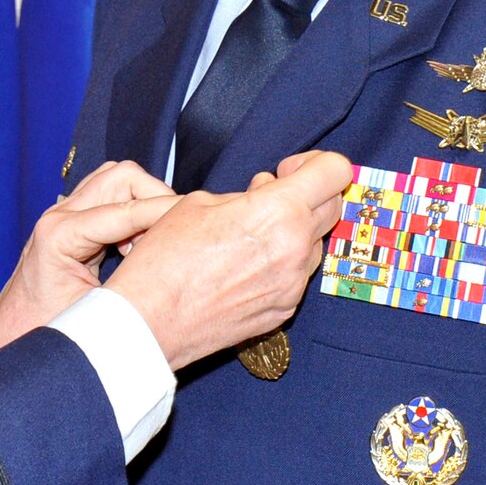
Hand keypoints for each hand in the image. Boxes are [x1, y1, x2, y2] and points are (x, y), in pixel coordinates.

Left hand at [0, 160, 177, 359]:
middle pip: (121, 177)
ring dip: (144, 201)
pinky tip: (139, 244)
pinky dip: (133, 209)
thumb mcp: (93, 317)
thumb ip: (133, 290)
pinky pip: (111, 195)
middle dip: (156, 198)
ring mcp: (63, 212)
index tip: (196, 223)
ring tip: (156, 241)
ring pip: (117, 179)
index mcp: (59, 234)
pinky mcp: (72, 218)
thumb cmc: (44, 331)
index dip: (165, 213)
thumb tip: (180, 271)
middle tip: (173, 235)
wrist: (10, 334)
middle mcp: (59, 214)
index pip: (124, 208)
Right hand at [103, 151, 350, 370]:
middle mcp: (297, 249)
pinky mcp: (284, 310)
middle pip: (334, 206)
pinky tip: (244, 264)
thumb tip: (266, 191)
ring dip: (295, 229)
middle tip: (271, 195)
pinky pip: (297, 274)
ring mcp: (293, 284)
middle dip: (309, 194)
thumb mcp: (198, 203)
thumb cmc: (166, 259)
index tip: (288, 170)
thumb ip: (245, 194)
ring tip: (250, 233)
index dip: (315, 162)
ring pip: (316, 243)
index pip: (335, 172)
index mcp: (278, 213)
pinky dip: (281, 262)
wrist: (150, 321)